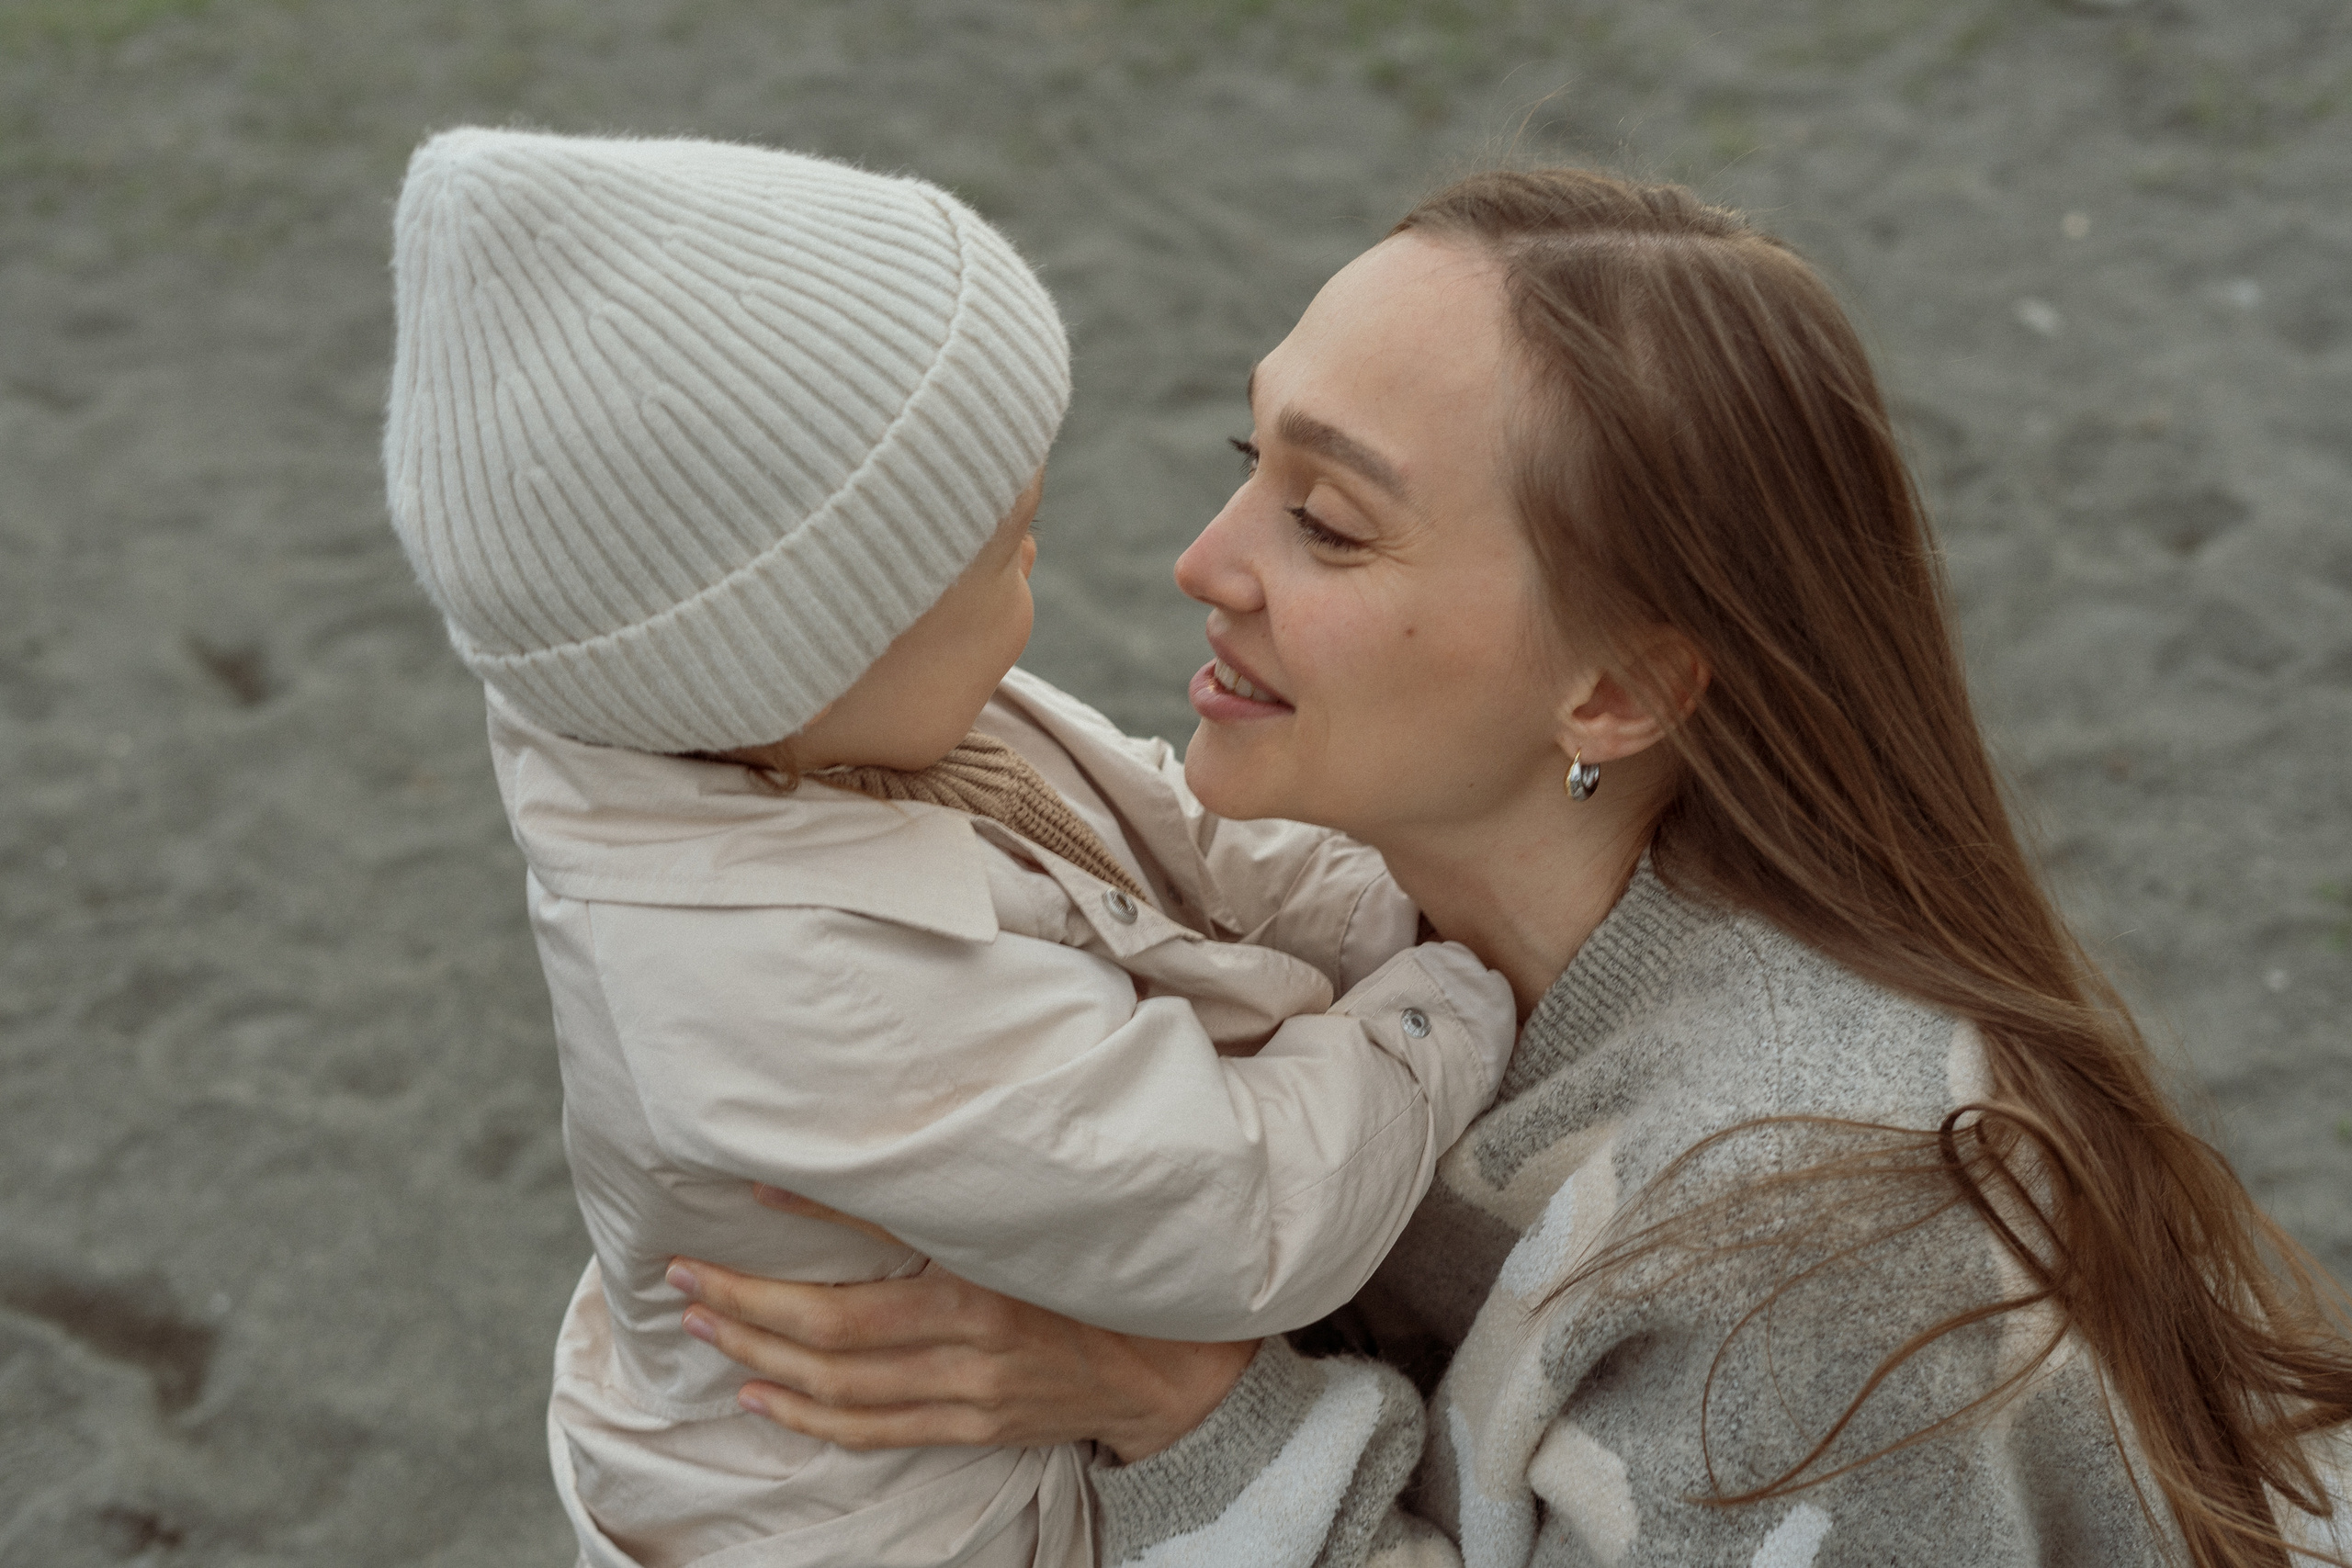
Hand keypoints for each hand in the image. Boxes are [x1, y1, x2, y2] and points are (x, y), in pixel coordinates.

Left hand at [668, 1189, 1258, 1462]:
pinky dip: (808, 1418)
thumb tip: (920, 1116)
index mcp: (994, 1270)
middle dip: (748, 1306)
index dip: (810, 1218)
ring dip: (760, 1357)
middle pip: (833, 1331)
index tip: (746, 1194)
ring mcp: (968, 1393)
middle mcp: (974, 1338)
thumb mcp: (1054, 1207)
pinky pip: (871, 1431)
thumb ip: (987, 1171)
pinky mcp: (971, 1428)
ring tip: (704, 1327)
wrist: (1179, 1368)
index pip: (882, 1240)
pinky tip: (760, 1398)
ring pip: (839, 1387)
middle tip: (685, 1278)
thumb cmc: (1115, 1265)